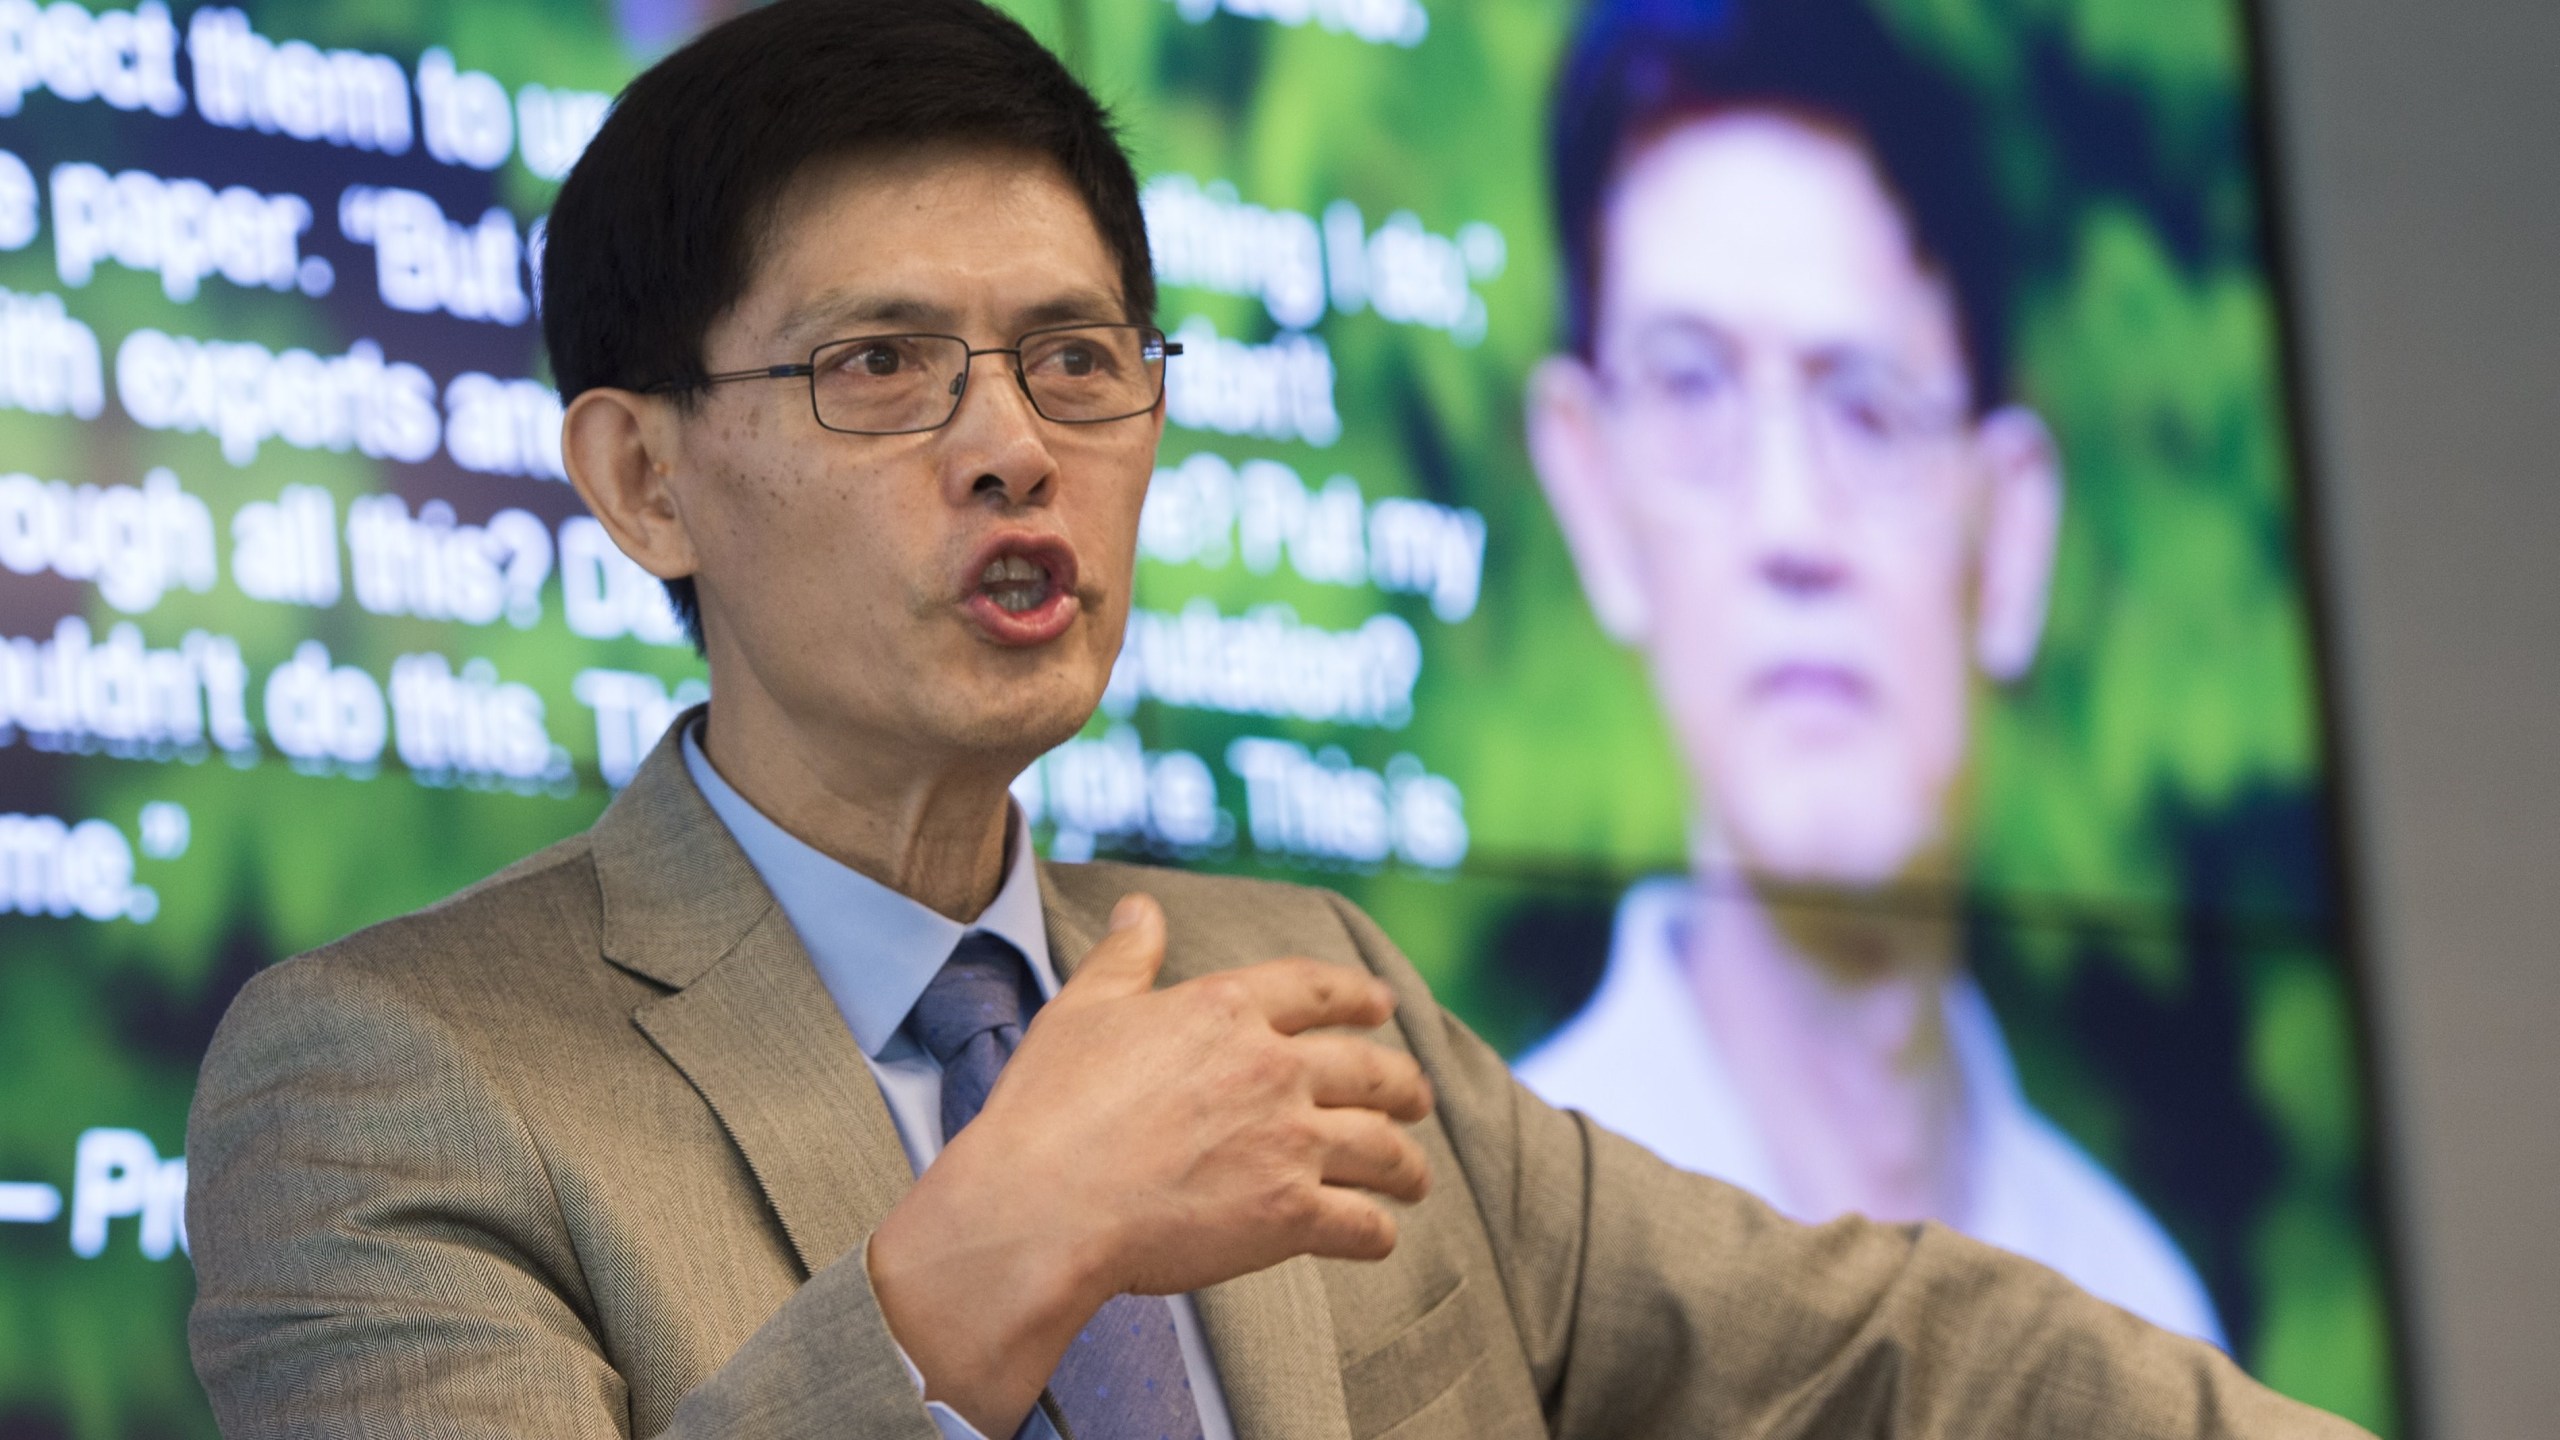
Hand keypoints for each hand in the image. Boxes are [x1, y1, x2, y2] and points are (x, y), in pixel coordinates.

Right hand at [867, 892, 1433, 1434]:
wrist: (1040, 1208)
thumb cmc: (1048, 1111)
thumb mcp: (1082, 1011)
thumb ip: (1124, 958)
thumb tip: (1142, 909)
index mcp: (1226, 1009)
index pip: (1315, 990)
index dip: (1357, 996)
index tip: (1382, 1005)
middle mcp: (1272, 1068)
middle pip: (1368, 1069)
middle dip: (1403, 1085)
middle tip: (1418, 1097)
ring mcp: (1289, 1142)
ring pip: (1381, 1148)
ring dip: (1407, 1164)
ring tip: (1416, 1178)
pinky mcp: (1290, 1216)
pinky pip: (1362, 1223)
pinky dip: (1379, 1232)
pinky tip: (1379, 1236)